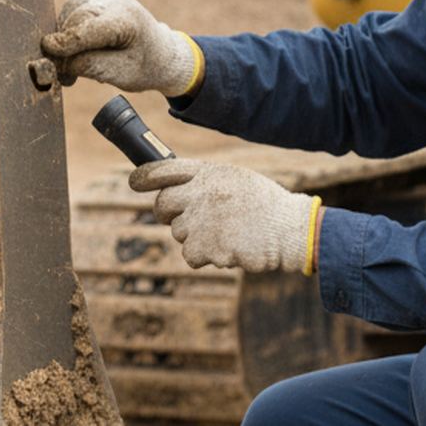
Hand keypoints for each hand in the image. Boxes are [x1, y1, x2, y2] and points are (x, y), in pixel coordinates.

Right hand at [40, 0, 200, 95]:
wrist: (163, 54)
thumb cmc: (145, 67)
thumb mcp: (120, 75)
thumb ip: (88, 66)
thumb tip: (56, 62)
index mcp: (127, 19)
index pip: (89, 27)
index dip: (66, 40)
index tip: (47, 50)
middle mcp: (116, 1)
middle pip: (76, 17)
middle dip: (63, 43)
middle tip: (63, 74)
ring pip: (71, 10)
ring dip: (64, 35)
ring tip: (70, 64)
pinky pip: (74, 9)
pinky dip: (69, 29)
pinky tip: (75, 49)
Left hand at [131, 158, 320, 273]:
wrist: (291, 231)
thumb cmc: (265, 206)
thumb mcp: (235, 179)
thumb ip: (205, 182)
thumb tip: (175, 191)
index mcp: (208, 172)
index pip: (164, 169)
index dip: (145, 176)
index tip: (134, 182)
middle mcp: (200, 192)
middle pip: (162, 205)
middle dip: (168, 214)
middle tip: (191, 220)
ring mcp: (202, 219)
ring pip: (178, 232)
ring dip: (196, 238)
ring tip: (226, 233)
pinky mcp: (207, 245)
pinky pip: (190, 255)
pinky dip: (205, 257)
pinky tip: (228, 249)